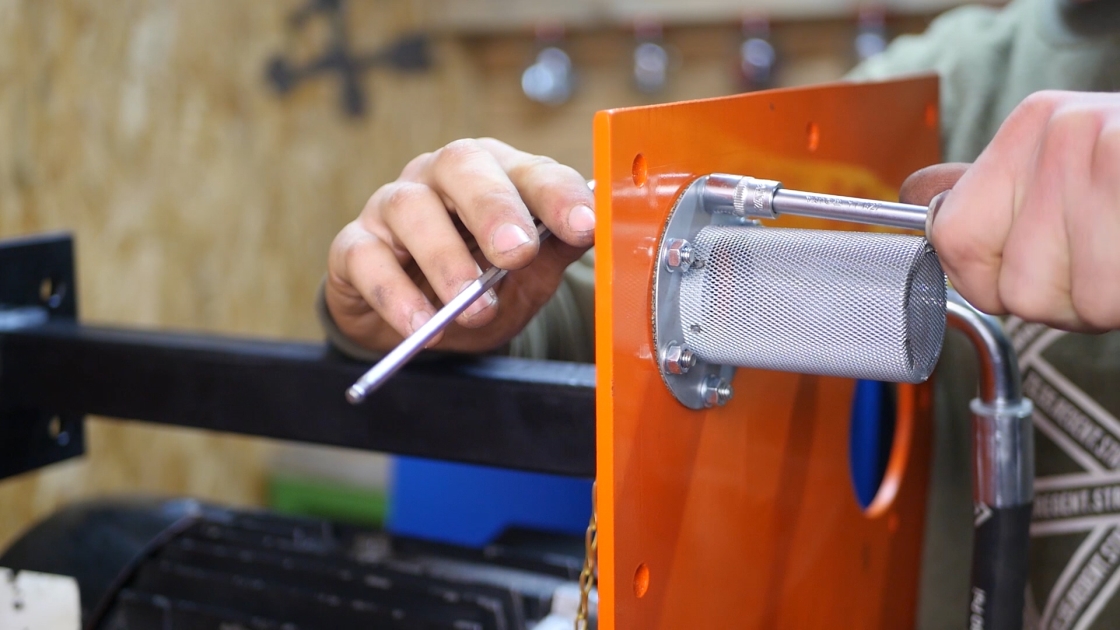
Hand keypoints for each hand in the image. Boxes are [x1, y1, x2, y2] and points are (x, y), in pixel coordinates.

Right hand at [326, 138, 594, 353]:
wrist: (420, 321)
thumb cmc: (481, 283)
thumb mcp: (531, 272)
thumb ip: (559, 248)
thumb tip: (602, 230)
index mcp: (496, 172)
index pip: (529, 169)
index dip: (557, 194)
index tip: (583, 225)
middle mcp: (441, 177)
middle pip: (462, 165)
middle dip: (494, 209)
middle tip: (516, 253)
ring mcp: (392, 206)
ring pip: (411, 208)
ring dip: (444, 259)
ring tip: (471, 306)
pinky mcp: (354, 246)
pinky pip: (366, 258)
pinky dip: (395, 294)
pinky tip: (423, 325)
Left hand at [901, 90, 1119, 330]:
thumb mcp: (1064, 171)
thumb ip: (990, 194)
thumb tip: (913, 197)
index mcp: (1034, 126)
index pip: (955, 241)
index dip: (991, 279)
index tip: (1034, 263)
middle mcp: (1070, 131)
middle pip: (1020, 287)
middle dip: (1066, 297)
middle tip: (1107, 256)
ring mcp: (1117, 156)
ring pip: (1075, 302)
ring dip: (1107, 301)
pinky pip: (1112, 294)